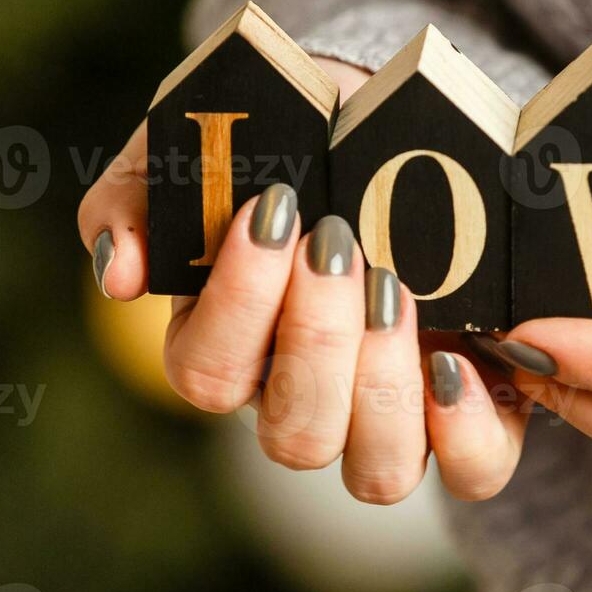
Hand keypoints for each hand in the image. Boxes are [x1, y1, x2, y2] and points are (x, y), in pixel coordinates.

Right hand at [78, 57, 526, 503]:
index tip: (271, 210)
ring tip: (393, 287)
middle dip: (316, 340)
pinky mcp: (464, 409)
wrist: (383, 118)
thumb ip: (138, 200)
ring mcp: (382, 414)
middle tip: (339, 241)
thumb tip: (120, 275)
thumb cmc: (276, 136)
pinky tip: (457, 357)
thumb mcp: (196, 144)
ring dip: (383, 385)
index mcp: (223, 349)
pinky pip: (470, 469)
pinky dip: (468, 430)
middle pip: (294, 436)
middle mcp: (299, 399)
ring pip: (375, 472)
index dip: (238, 304)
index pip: (206, 372)